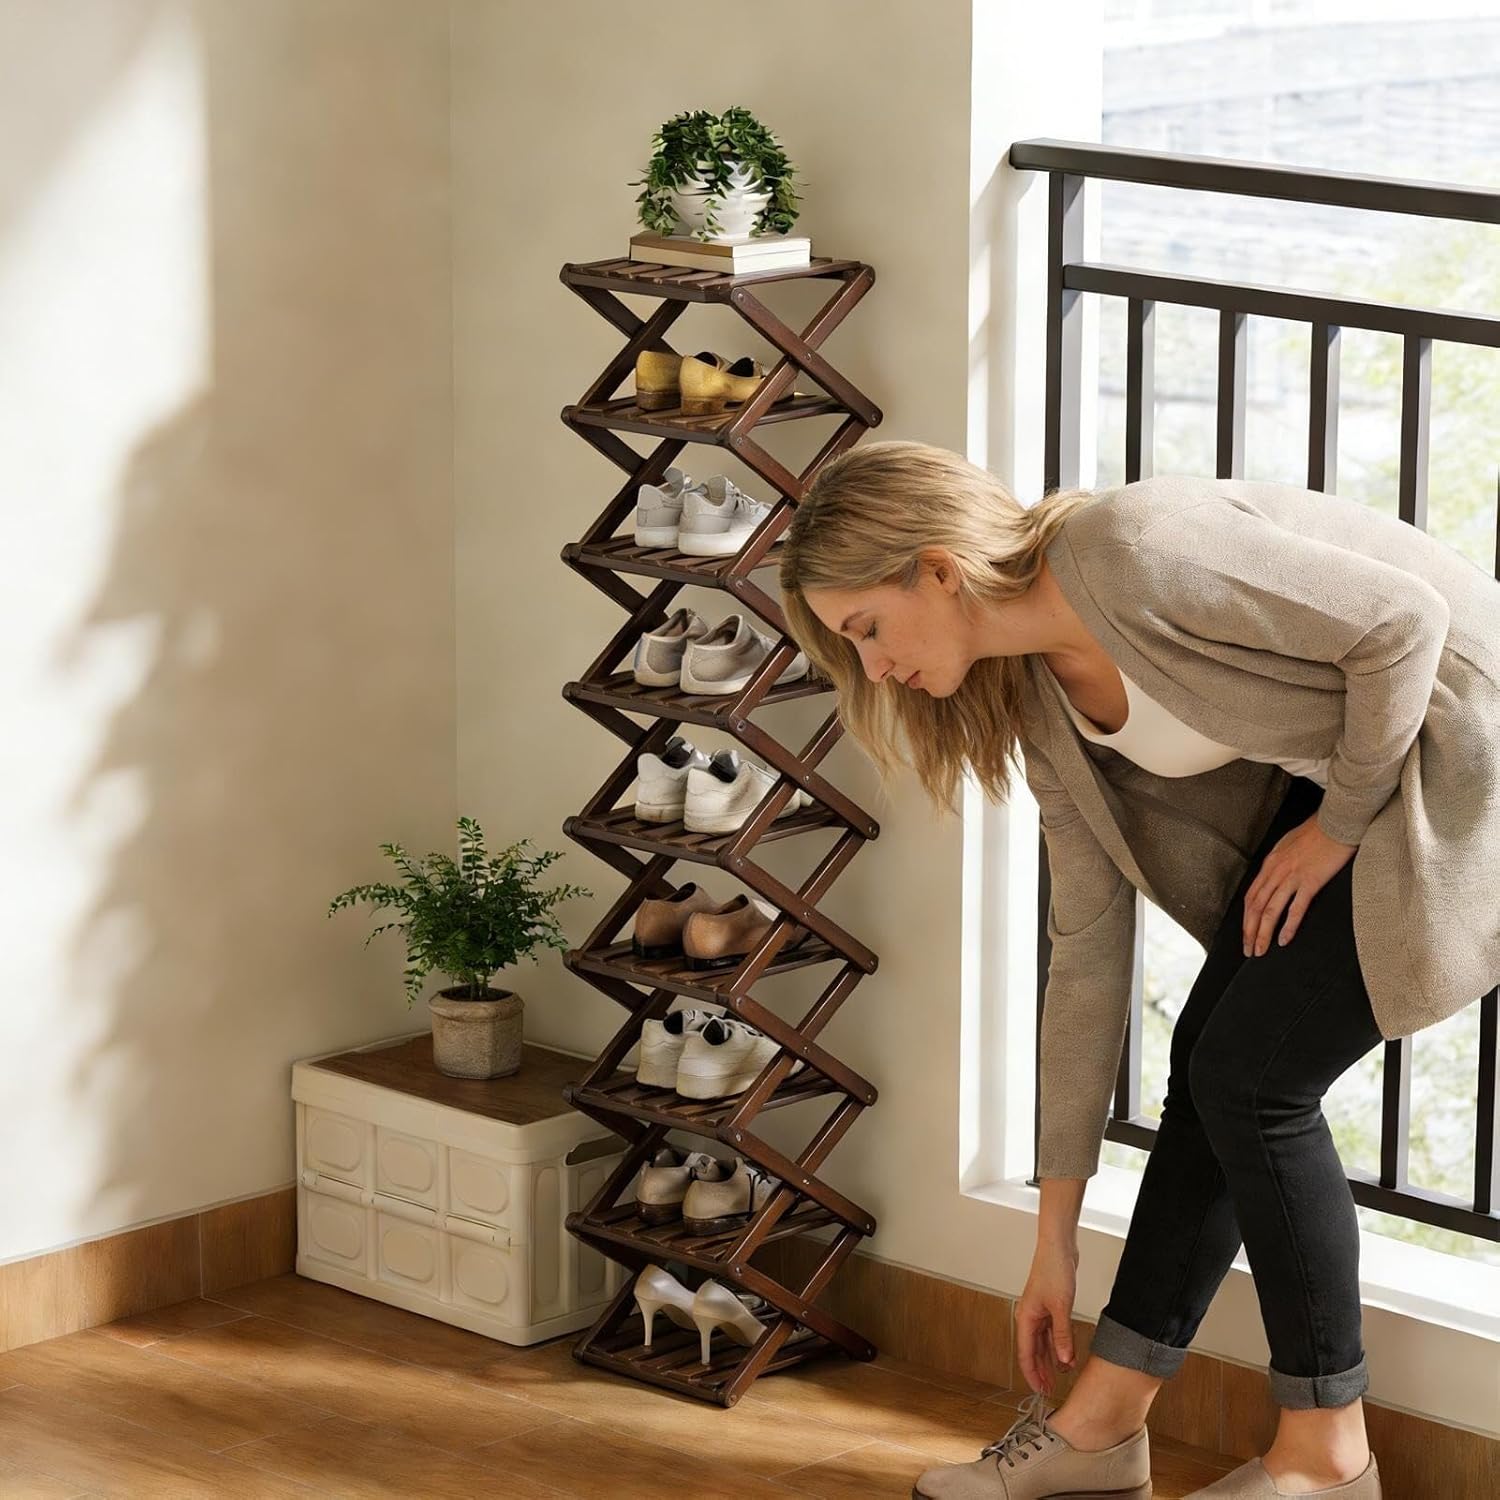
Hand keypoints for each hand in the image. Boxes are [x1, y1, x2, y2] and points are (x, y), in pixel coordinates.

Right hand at [1016, 1239, 1077, 1394]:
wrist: (1058, 1247)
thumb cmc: (1053, 1270)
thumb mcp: (1061, 1307)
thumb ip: (1062, 1336)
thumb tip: (1065, 1361)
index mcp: (1026, 1318)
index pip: (1026, 1355)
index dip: (1032, 1375)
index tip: (1040, 1392)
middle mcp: (1030, 1318)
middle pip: (1033, 1351)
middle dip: (1041, 1372)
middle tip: (1050, 1390)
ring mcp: (1040, 1312)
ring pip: (1043, 1343)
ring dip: (1051, 1360)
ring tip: (1060, 1377)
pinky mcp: (1050, 1307)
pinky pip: (1052, 1333)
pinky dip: (1059, 1345)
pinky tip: (1067, 1355)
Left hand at [1242, 812, 1356, 957]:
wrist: (1336, 821)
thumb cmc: (1317, 831)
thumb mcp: (1289, 844)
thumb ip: (1280, 862)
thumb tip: (1275, 877)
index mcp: (1270, 863)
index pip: (1251, 896)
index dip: (1246, 918)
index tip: (1246, 933)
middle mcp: (1276, 871)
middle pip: (1256, 907)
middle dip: (1250, 931)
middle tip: (1248, 949)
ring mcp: (1292, 877)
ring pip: (1270, 910)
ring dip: (1263, 933)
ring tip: (1260, 950)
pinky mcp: (1310, 881)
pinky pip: (1295, 908)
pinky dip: (1288, 926)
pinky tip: (1283, 939)